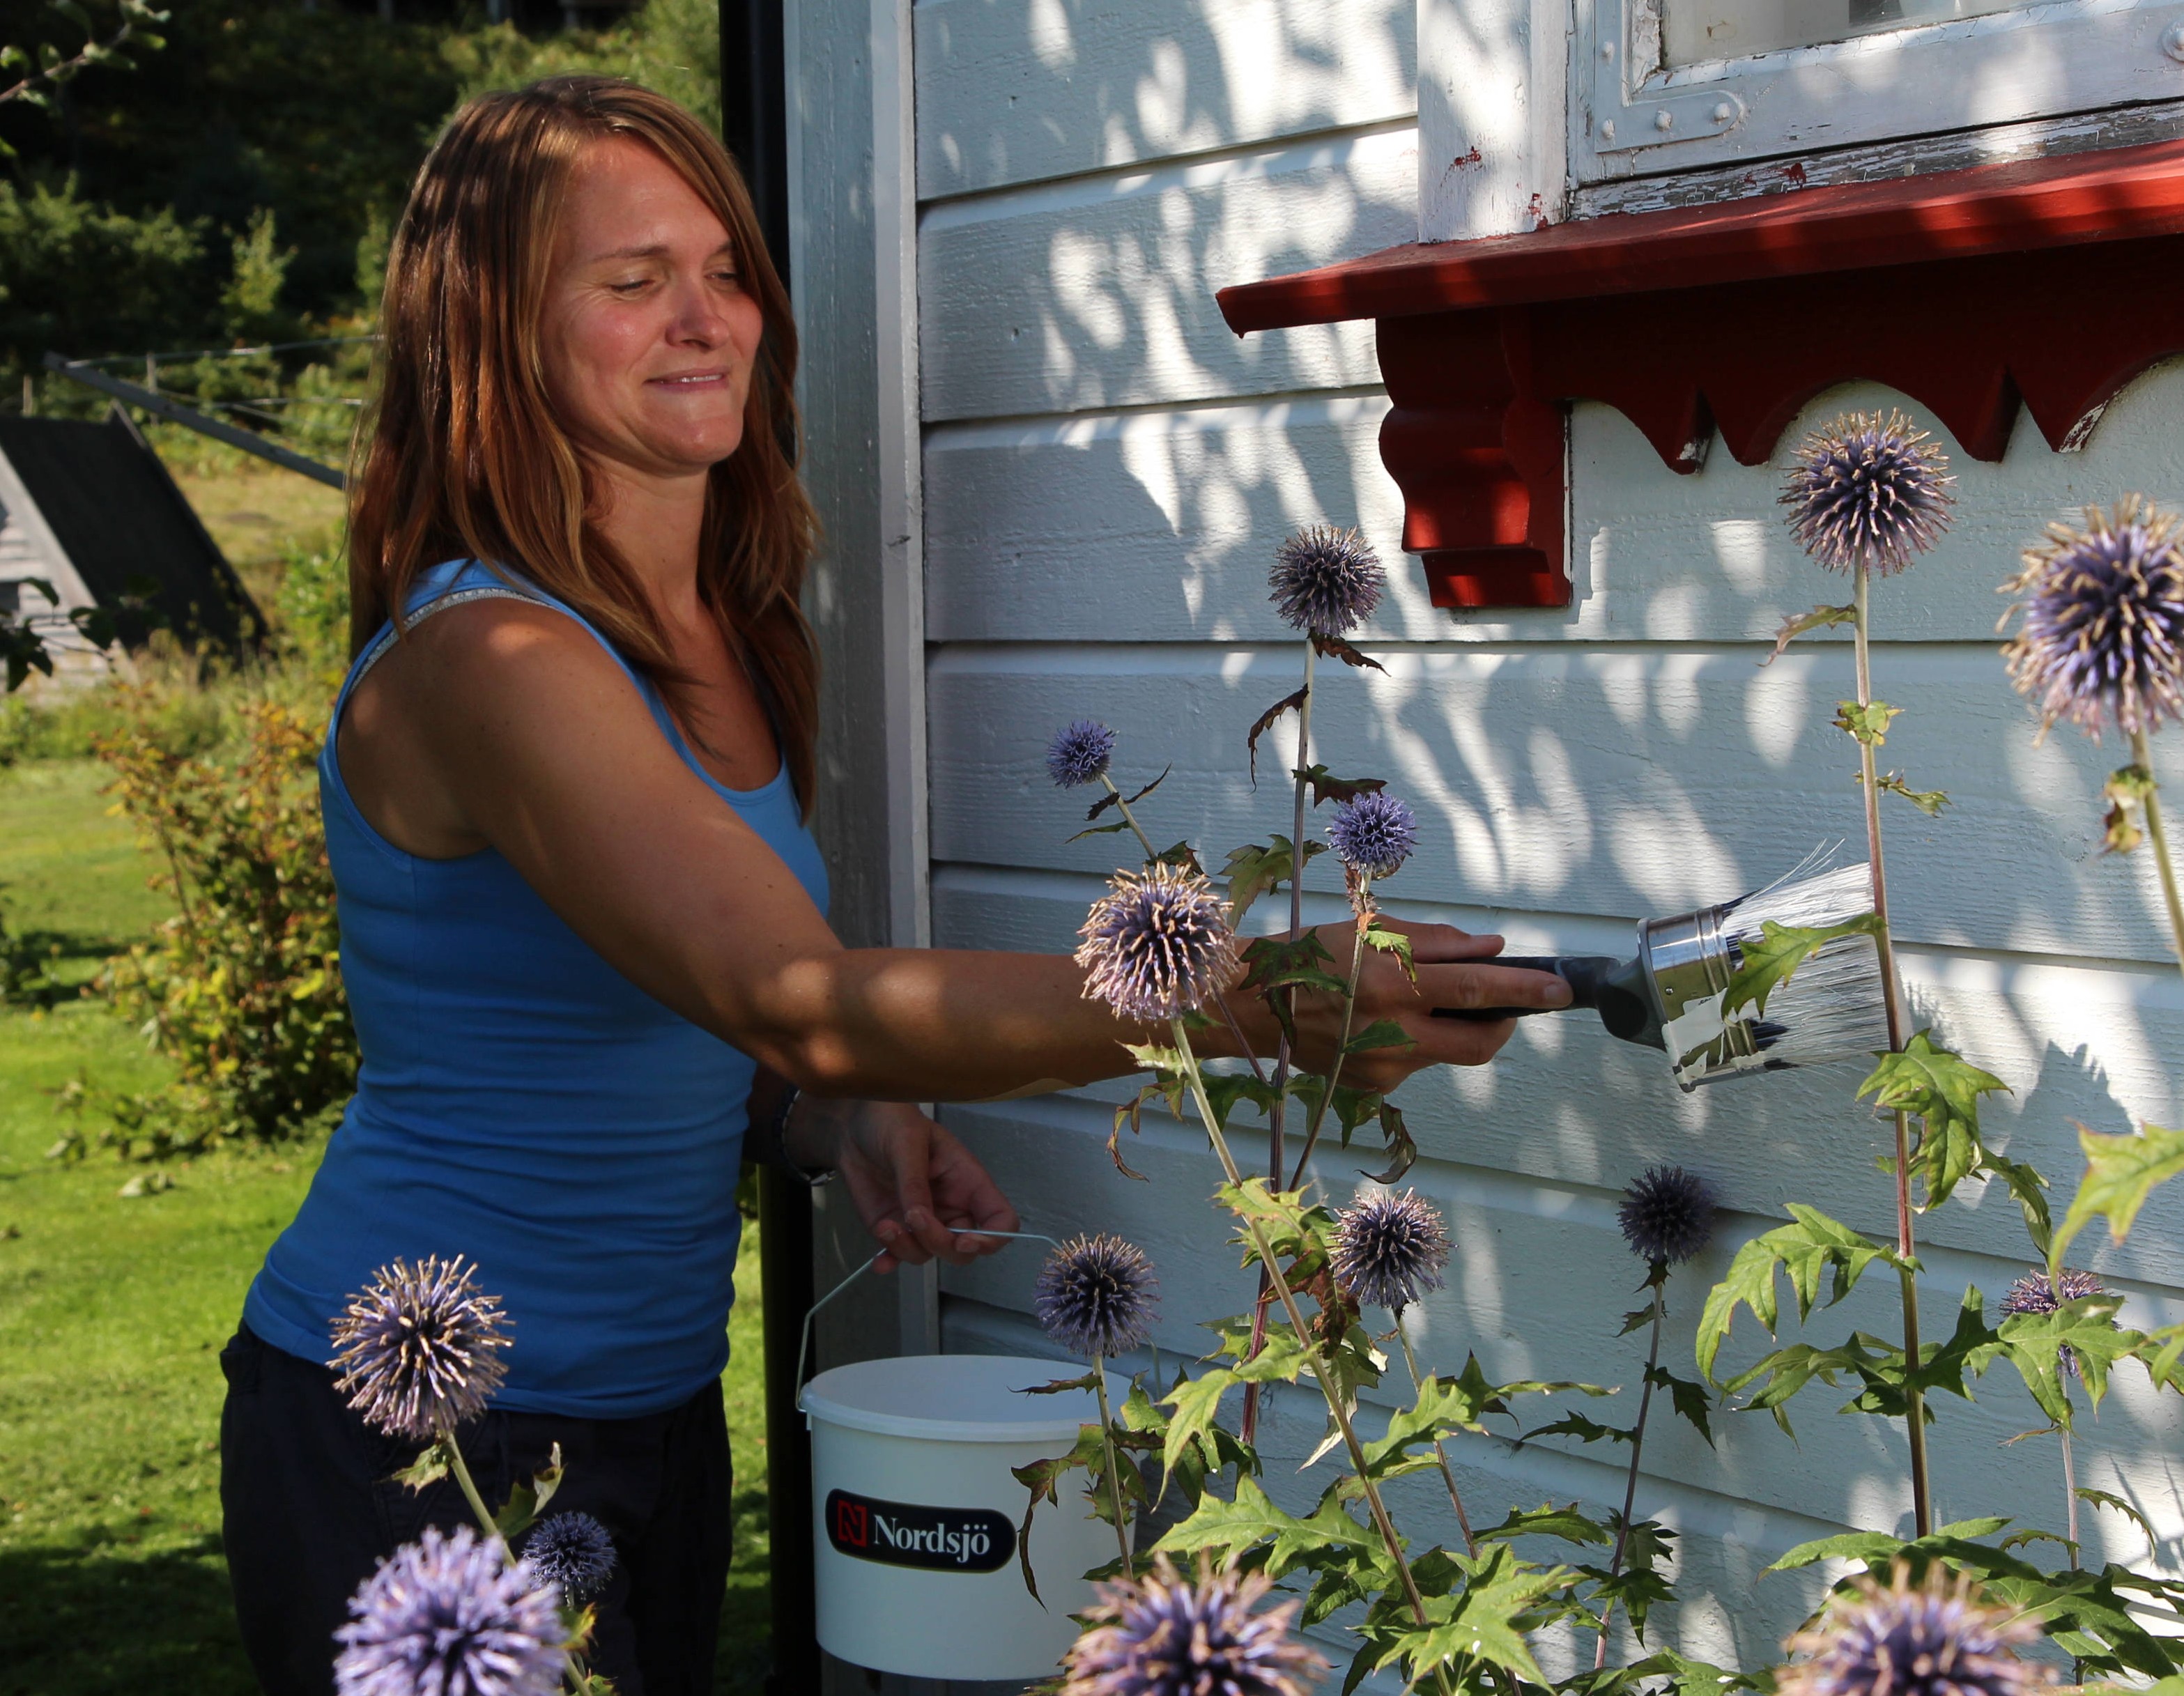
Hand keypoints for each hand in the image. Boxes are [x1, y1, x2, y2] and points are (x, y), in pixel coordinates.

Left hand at [792, 1098, 1019, 1272]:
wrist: (856, 1125)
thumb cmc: (893, 1121)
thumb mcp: (907, 1142)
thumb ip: (914, 1182)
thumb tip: (918, 1217)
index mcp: (968, 1182)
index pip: (1000, 1219)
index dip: (993, 1238)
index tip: (966, 1241)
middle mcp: (951, 1207)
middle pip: (963, 1248)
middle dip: (940, 1243)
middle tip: (912, 1220)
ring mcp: (923, 1221)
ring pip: (929, 1254)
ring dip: (908, 1248)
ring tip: (886, 1226)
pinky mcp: (896, 1228)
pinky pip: (899, 1255)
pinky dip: (891, 1261)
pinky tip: (880, 1261)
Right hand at [1224, 920, 1571, 1090]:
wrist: (1249, 1009)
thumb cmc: (1308, 957)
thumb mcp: (1368, 931)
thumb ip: (1436, 942)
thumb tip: (1491, 948)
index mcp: (1393, 983)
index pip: (1479, 990)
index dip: (1526, 990)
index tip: (1561, 988)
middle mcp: (1393, 1031)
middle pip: (1479, 1043)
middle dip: (1506, 1024)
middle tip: (1511, 1004)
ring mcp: (1384, 1066)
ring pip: (1446, 1052)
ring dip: (1451, 1027)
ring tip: (1417, 1000)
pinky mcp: (1374, 1085)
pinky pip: (1415, 1063)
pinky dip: (1415, 1039)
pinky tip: (1379, 1023)